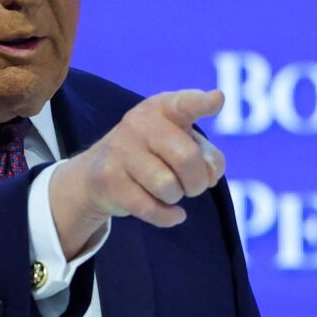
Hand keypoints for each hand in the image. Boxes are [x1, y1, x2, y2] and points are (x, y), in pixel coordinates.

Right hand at [49, 89, 226, 257]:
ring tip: (170, 191)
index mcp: (163, 108)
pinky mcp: (109, 179)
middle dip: (197, 181)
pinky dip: (168, 217)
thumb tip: (210, 176)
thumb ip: (207, 156)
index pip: (185, 103)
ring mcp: (121, 150)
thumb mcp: (182, 143)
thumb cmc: (154, 154)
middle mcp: (139, 123)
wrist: (98, 171)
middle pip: (187, 159)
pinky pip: (151, 208)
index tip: (217, 100)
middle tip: (193, 186)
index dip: (201, 103)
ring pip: (168, 187)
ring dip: (177, 197)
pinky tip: (173, 214)